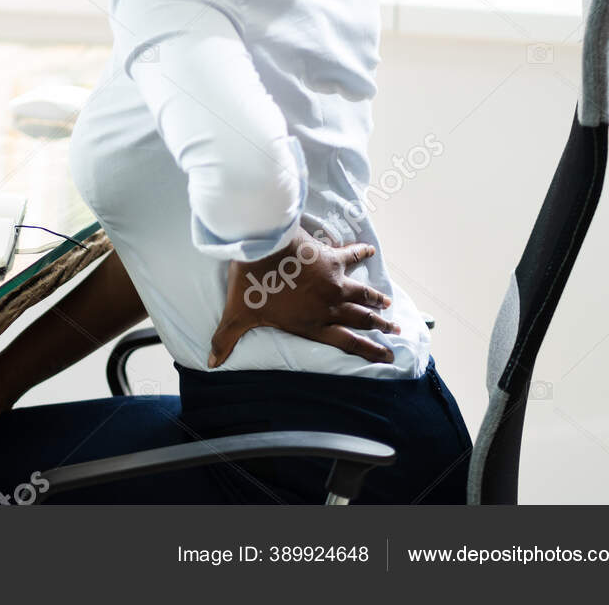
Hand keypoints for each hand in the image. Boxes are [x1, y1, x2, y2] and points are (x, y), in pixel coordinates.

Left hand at [208, 227, 401, 366]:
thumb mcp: (237, 315)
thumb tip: (211, 363)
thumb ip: (226, 339)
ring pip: (362, 293)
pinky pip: (351, 255)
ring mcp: (333, 282)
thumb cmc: (251, 283)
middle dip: (380, 327)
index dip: (368, 351)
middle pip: (360, 320)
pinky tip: (370, 249)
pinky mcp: (331, 258)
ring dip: (376, 299)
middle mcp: (328, 306)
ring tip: (390, 304)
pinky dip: (361, 252)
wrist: (261, 246)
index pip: (345, 343)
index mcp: (310, 323)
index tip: (386, 356)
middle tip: (396, 332)